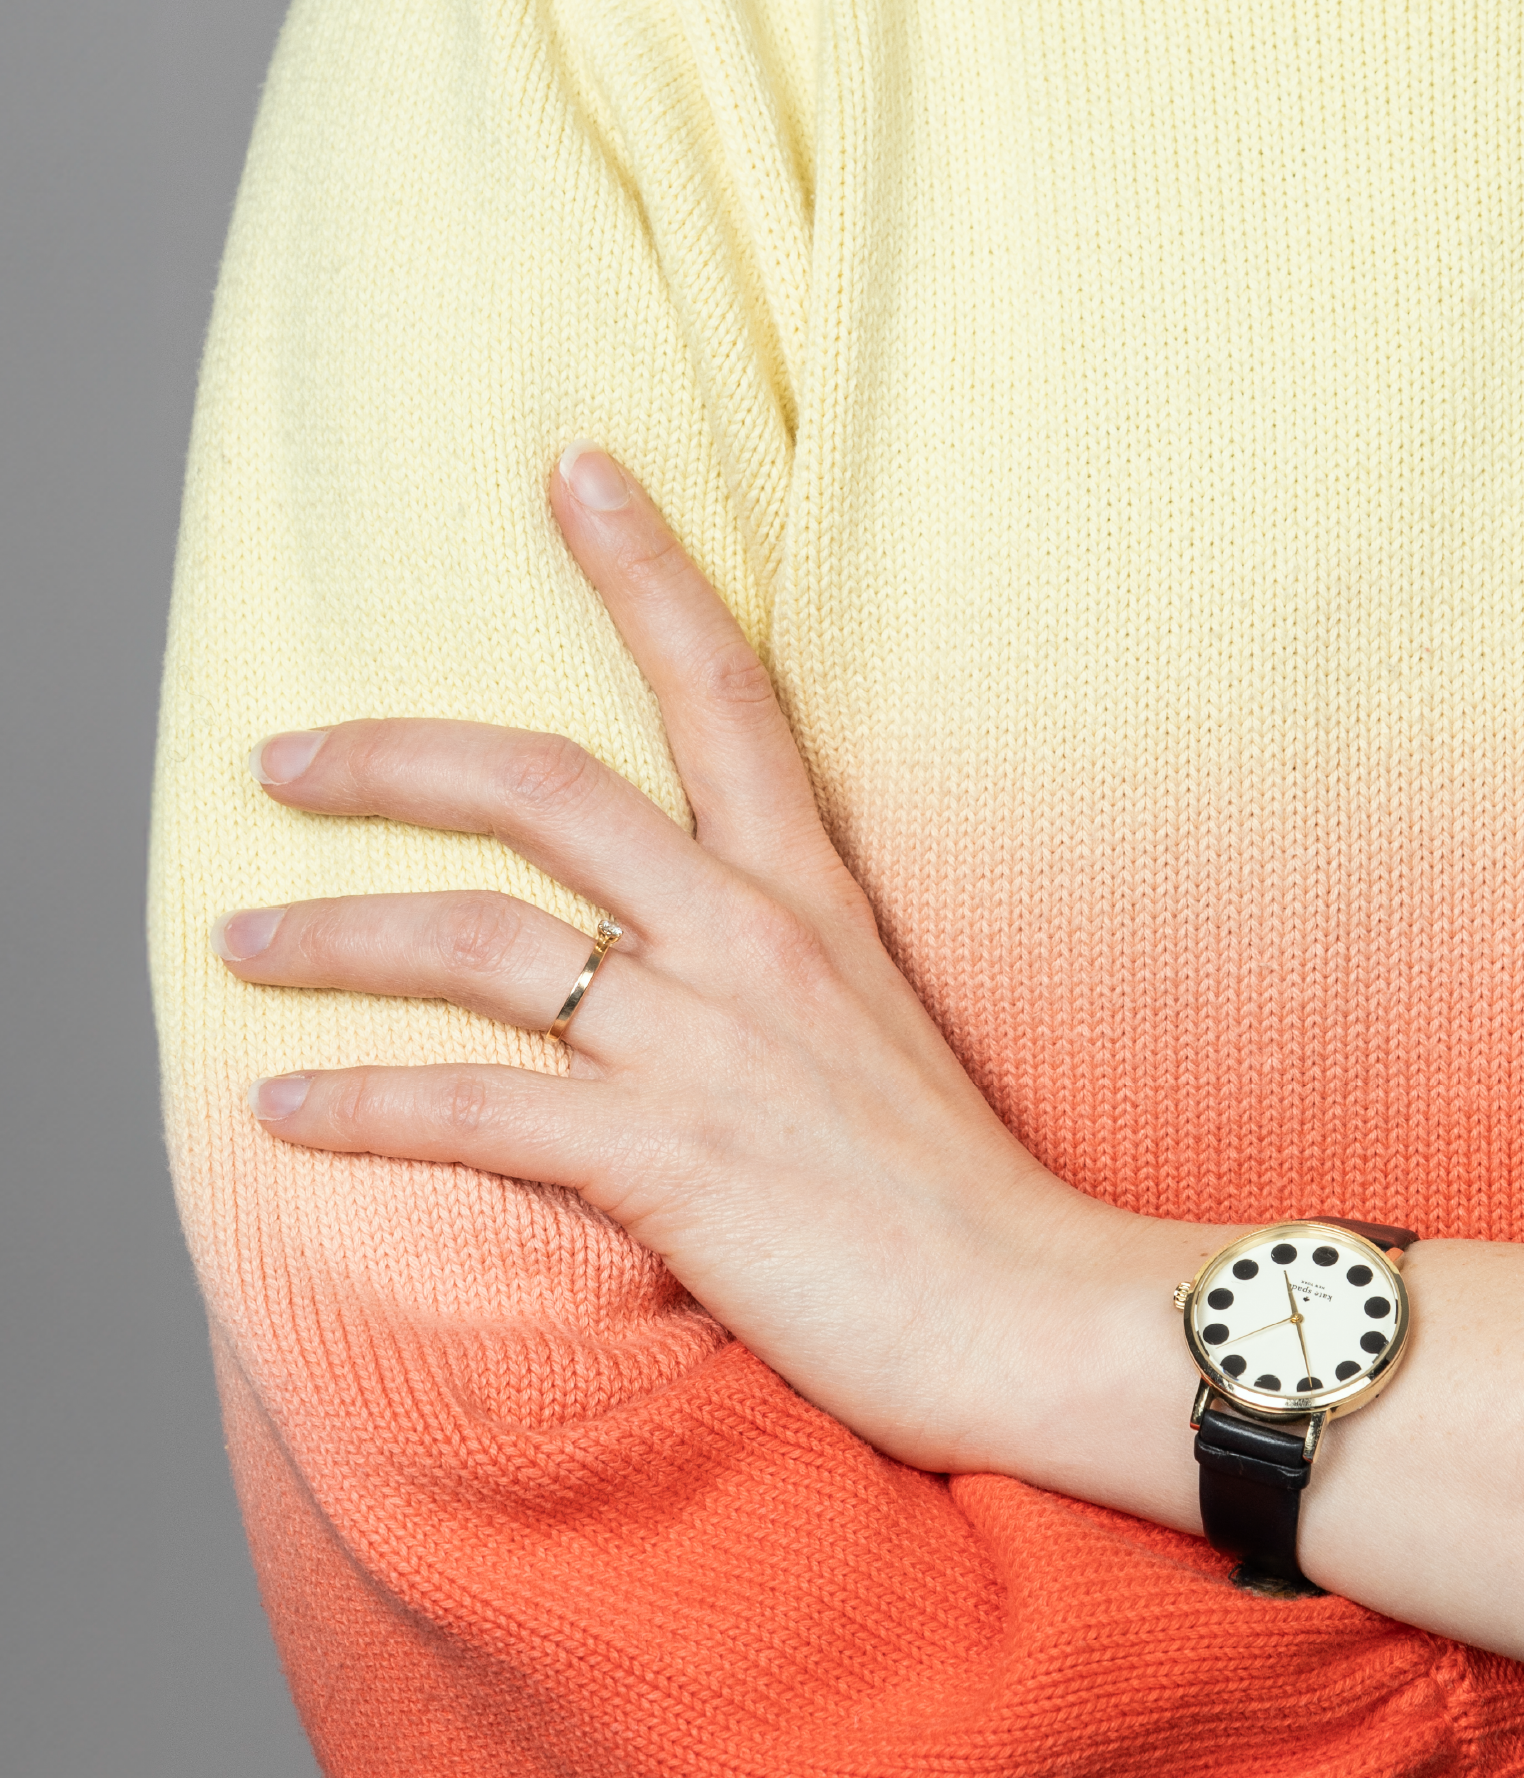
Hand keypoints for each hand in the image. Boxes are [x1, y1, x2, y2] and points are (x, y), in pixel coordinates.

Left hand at [217, 446, 1165, 1484]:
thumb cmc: (951, 1184)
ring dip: (334, 936)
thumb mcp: (875, 1019)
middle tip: (279, 757)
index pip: (718, 681)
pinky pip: (471, 1111)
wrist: (1029, 1308)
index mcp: (810, 886)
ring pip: (476, 941)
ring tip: (239, 943)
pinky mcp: (663, 1158)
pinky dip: (359, 1107)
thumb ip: (776, 960)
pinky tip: (282, 1112)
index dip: (642, 566)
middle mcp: (749, 934)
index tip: (575, 469)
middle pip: (545, 785)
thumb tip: (675, 948)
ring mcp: (702, 1042)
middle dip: (391, 758)